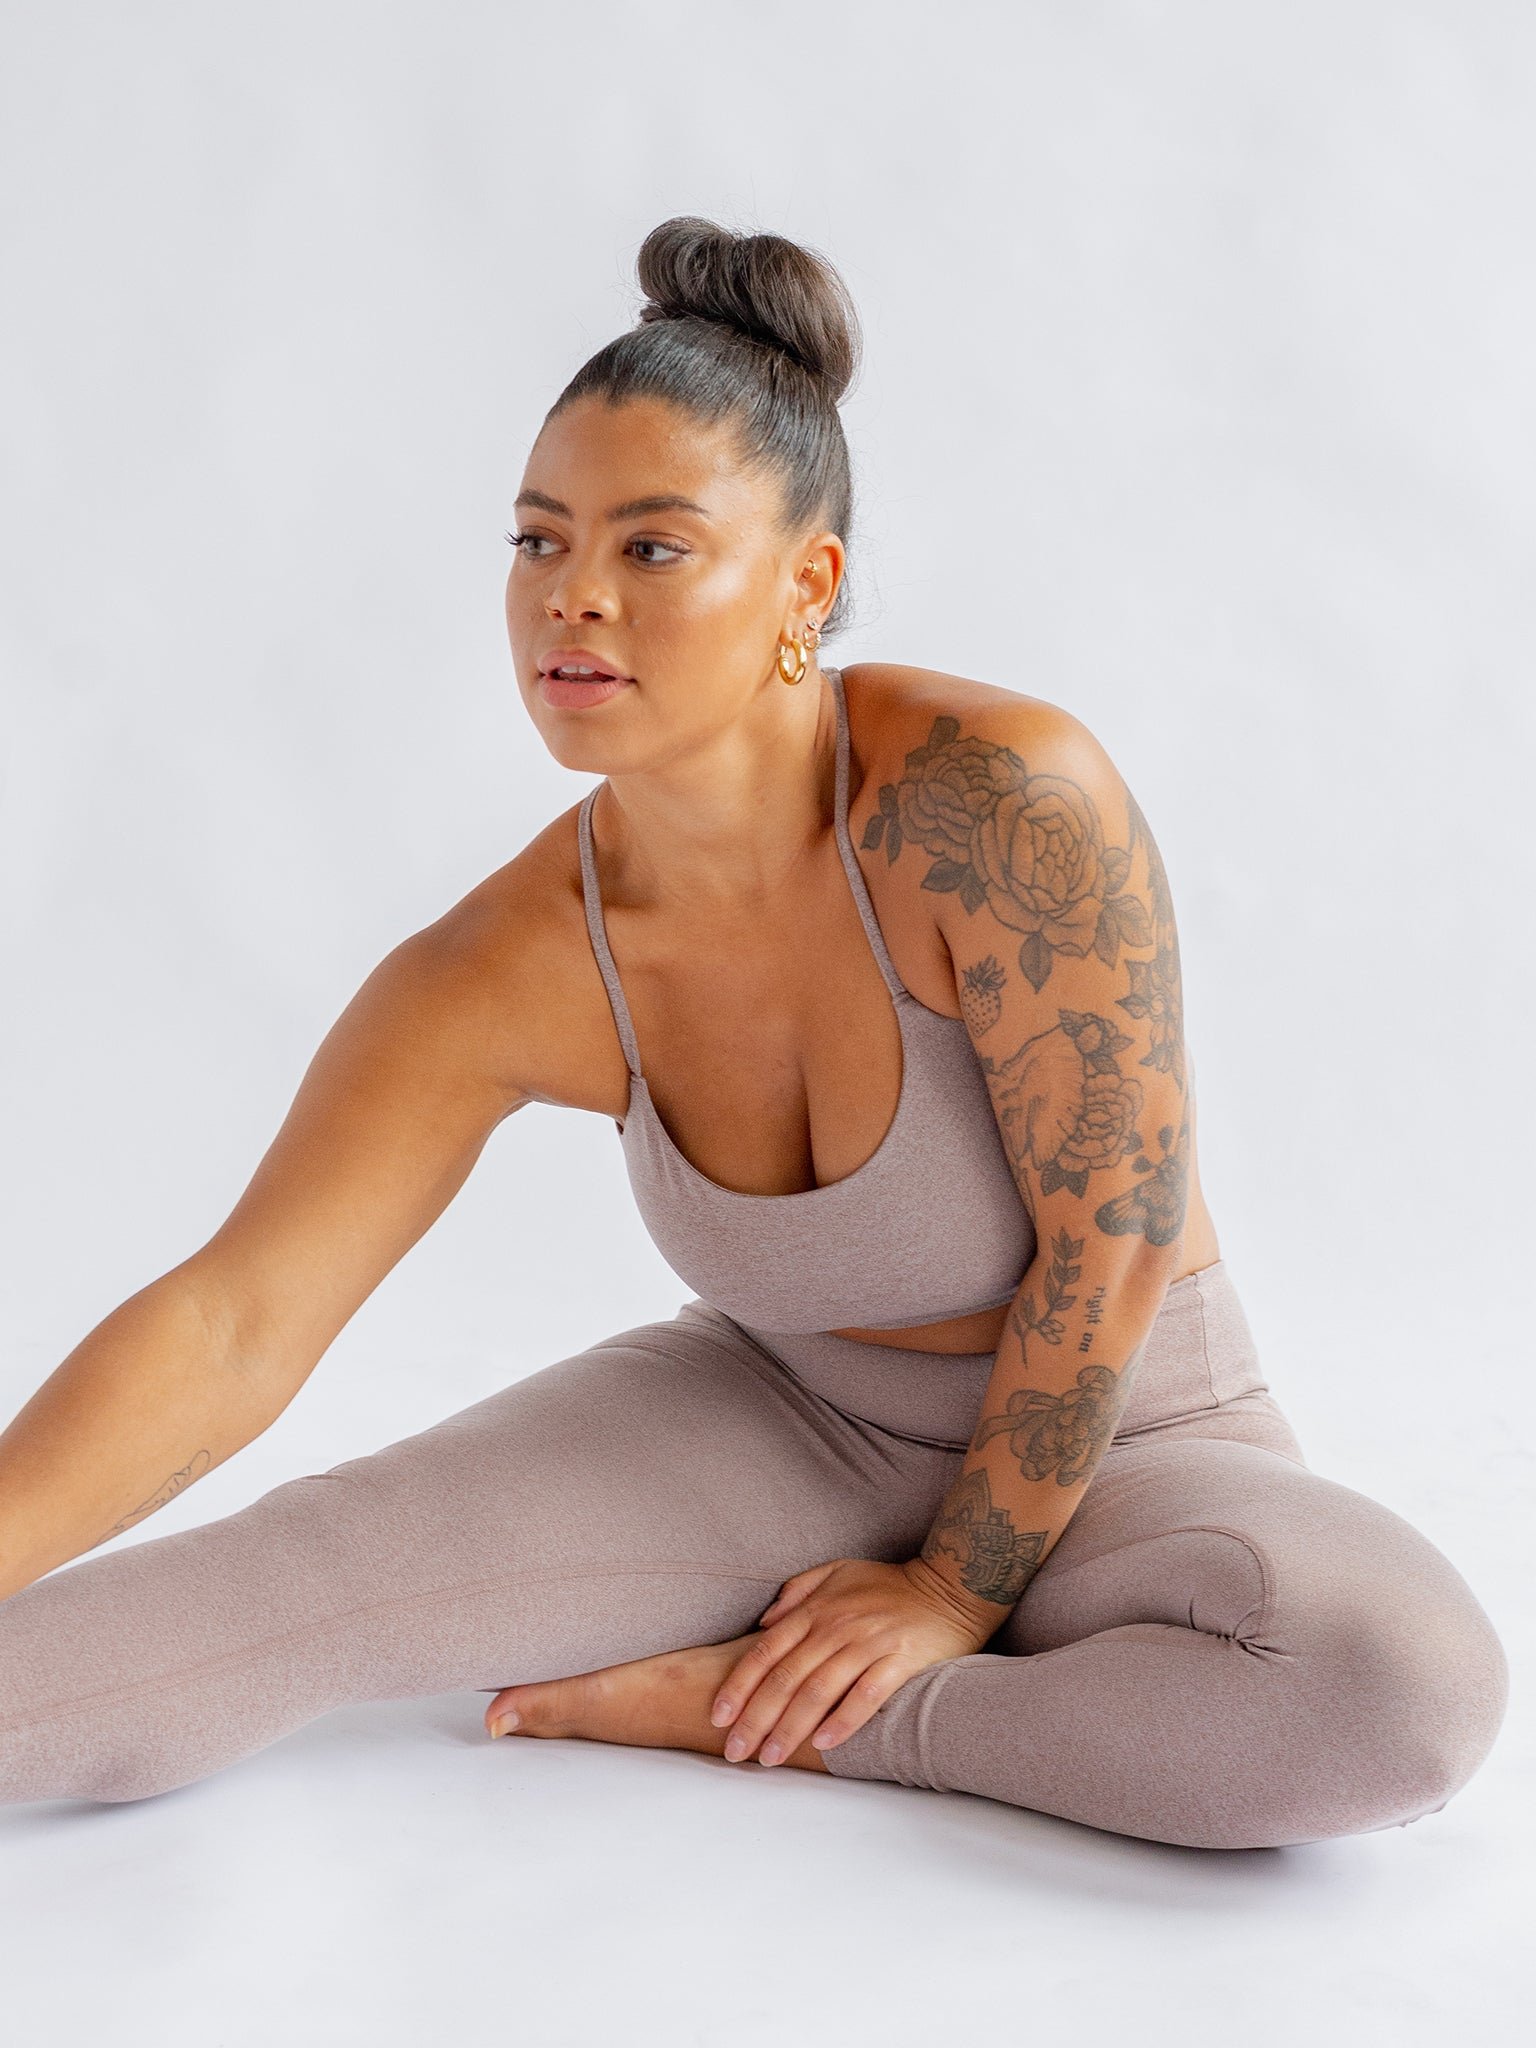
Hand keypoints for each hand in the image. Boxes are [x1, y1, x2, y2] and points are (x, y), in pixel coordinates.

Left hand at [709, 1554, 1001, 1765]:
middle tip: (735, 1752)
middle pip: (786, 1678)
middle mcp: (836, 1627)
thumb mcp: (837, 1572)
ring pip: (818, 1691)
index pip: (766, 1652)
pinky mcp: (900, 1661)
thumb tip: (764, 1623)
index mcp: (816, 1610)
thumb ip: (797, 1592)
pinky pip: (866, 1695)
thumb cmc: (889, 1584)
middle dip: (755, 1718)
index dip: (739, 1685)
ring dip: (790, 1728)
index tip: (719, 1717)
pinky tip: (823, 1745)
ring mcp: (868, 1644)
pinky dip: (843, 1721)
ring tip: (770, 1758)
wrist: (950, 1586)